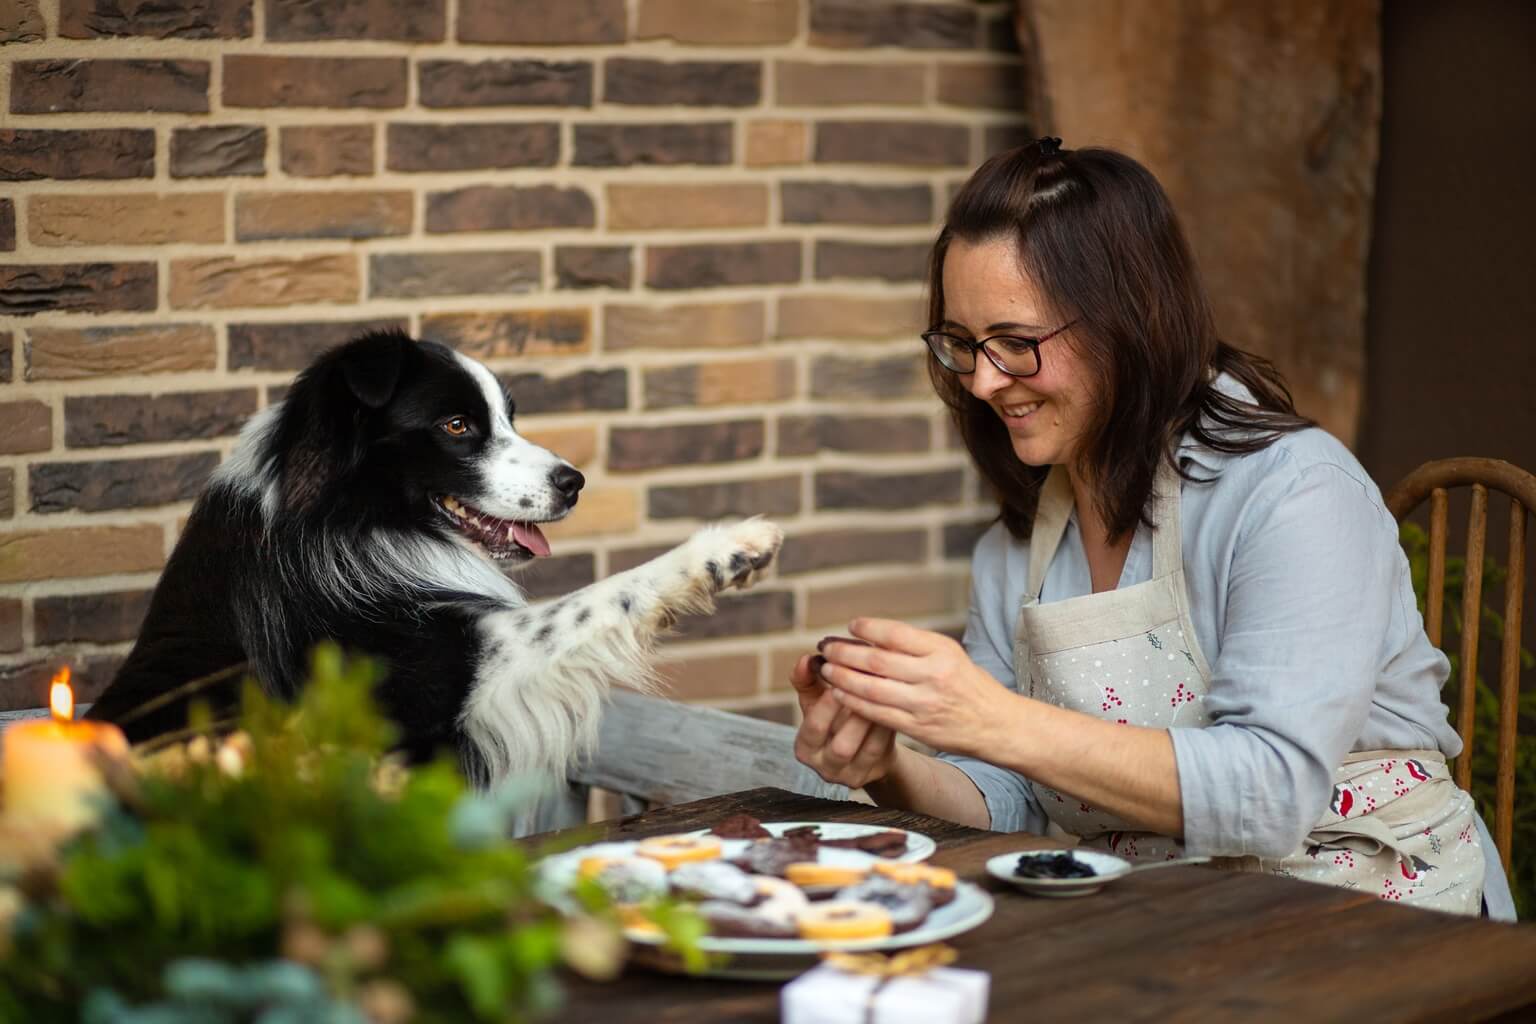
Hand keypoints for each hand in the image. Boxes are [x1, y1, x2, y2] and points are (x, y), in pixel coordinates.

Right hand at [789, 654, 898, 788]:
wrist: (859, 746)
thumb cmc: (835, 716)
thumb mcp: (817, 700)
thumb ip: (808, 679)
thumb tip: (805, 658)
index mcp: (805, 747)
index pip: (814, 728)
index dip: (826, 706)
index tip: (839, 682)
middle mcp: (825, 766)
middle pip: (841, 746)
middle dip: (856, 716)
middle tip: (869, 687)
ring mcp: (851, 775)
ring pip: (867, 749)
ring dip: (876, 720)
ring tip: (885, 693)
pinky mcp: (873, 775)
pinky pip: (884, 750)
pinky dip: (888, 726)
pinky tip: (895, 706)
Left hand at [816, 618, 1015, 758]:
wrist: (997, 725)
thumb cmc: (970, 685)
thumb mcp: (951, 654)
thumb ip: (916, 646)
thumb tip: (874, 635)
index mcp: (942, 651)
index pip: (897, 634)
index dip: (869, 628)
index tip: (851, 626)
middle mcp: (934, 675)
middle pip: (877, 661)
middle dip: (845, 652)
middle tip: (827, 647)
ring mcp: (924, 703)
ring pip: (871, 688)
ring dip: (842, 678)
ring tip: (827, 669)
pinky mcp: (917, 727)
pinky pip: (877, 713)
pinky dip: (853, 702)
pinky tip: (839, 694)